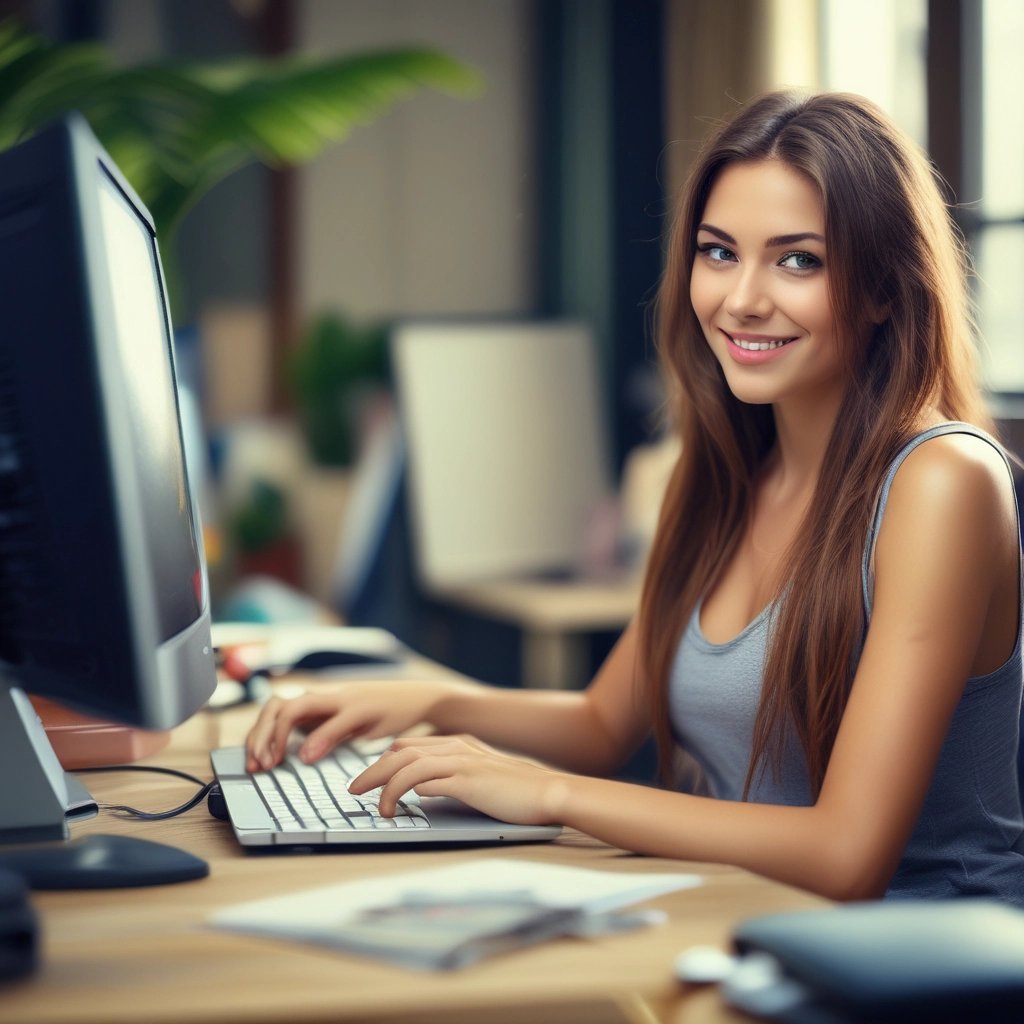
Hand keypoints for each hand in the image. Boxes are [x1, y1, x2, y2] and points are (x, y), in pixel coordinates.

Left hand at [244, 680, 469, 771]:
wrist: (421, 698)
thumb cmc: (384, 714)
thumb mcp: (349, 726)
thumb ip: (324, 733)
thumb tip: (297, 751)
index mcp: (319, 702)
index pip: (276, 709)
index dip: (259, 734)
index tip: (255, 763)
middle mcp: (326, 696)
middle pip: (278, 704)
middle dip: (261, 734)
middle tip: (257, 765)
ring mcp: (344, 699)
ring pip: (298, 706)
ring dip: (279, 733)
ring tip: (273, 761)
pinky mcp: (364, 707)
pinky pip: (335, 720)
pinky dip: (319, 737)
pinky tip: (308, 756)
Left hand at [348, 734, 566, 824]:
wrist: (548, 792)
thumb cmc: (516, 792)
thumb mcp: (478, 779)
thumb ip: (451, 778)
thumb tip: (421, 790)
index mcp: (458, 744)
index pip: (409, 745)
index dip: (383, 760)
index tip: (367, 778)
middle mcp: (456, 746)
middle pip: (401, 751)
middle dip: (372, 770)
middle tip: (353, 790)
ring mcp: (461, 761)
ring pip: (407, 764)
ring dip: (384, 786)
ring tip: (374, 807)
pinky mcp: (467, 779)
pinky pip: (425, 781)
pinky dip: (404, 792)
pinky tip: (398, 806)